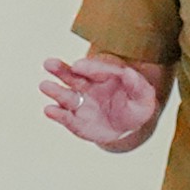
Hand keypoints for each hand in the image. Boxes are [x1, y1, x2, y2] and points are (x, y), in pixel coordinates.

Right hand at [42, 55, 163, 148]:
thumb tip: (129, 74)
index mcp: (104, 75)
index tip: (77, 65)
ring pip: (66, 96)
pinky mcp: (76, 121)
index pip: (95, 69)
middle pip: (73, 76)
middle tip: (49, 64)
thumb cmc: (136, 106)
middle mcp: (88, 86)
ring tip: (45, 86)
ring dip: (55, 91)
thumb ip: (137, 85)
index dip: (87, 67)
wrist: (128, 126)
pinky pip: (66, 118)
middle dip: (61, 70)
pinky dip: (57, 114)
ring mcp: (81, 104)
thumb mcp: (144, 96)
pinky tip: (49, 110)